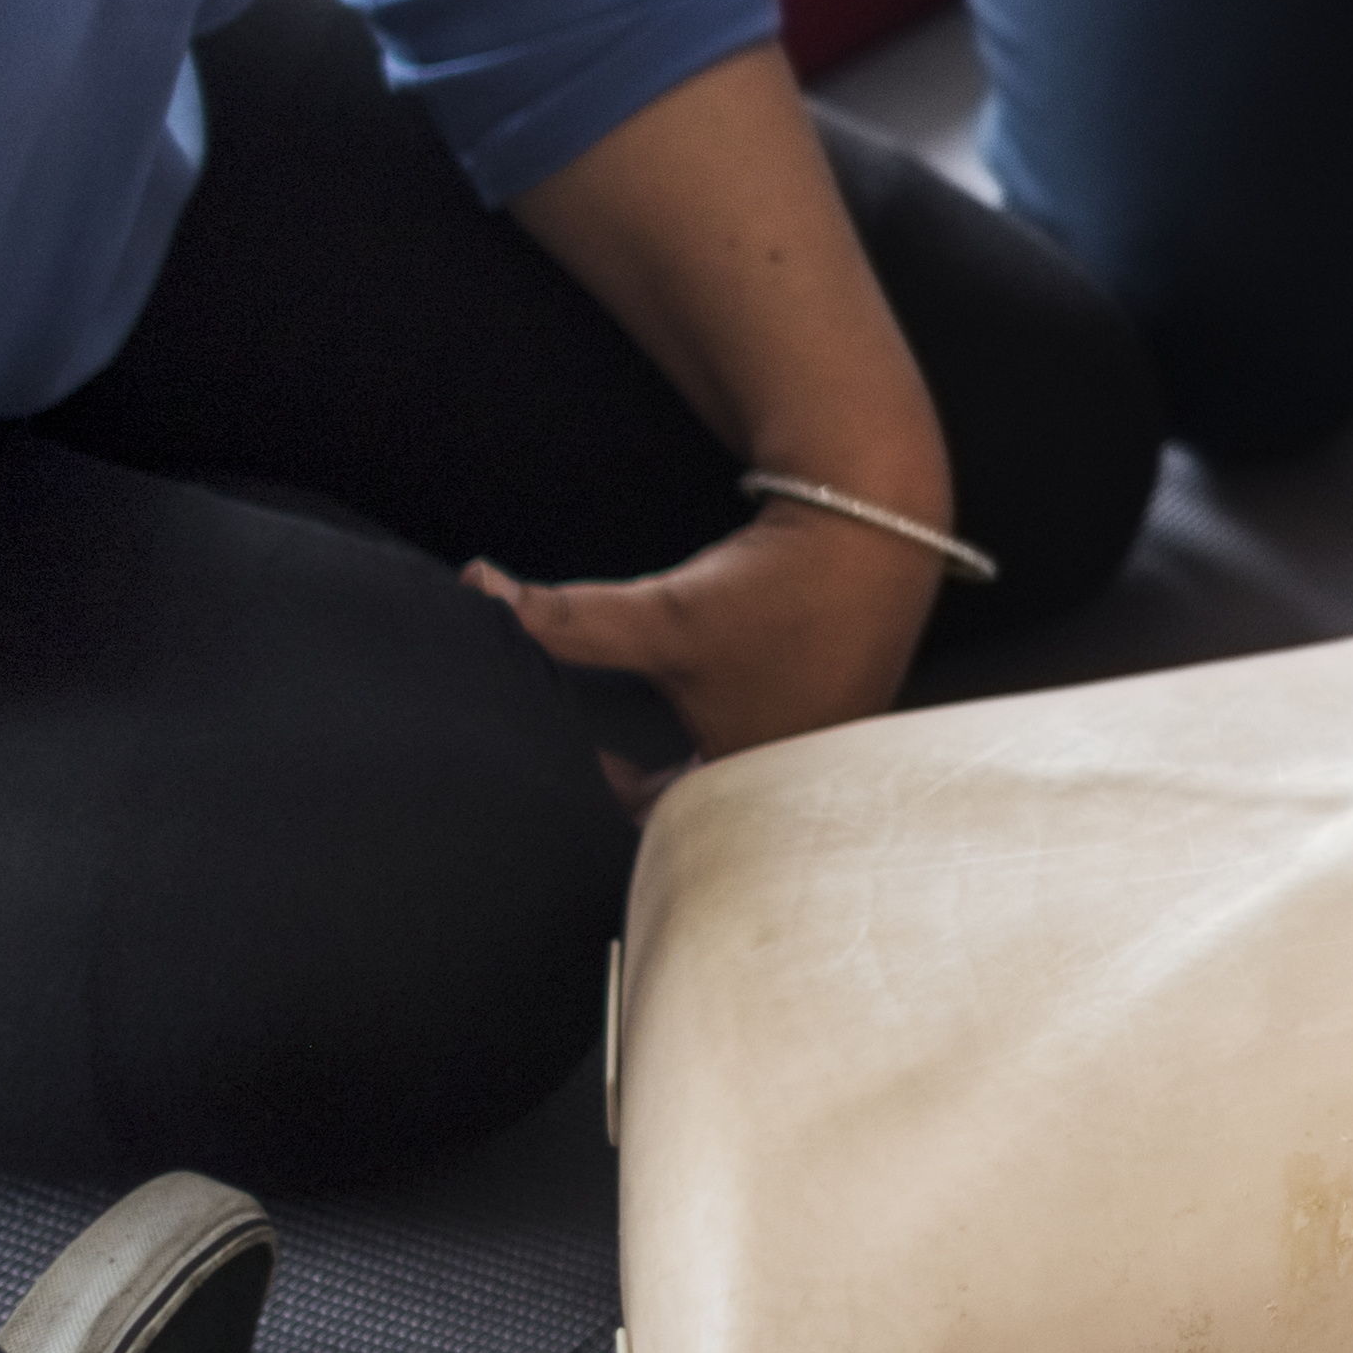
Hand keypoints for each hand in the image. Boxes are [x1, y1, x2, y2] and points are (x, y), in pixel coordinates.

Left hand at [480, 497, 932, 786]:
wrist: (875, 523)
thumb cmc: (775, 586)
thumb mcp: (659, 615)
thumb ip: (566, 619)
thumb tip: (478, 588)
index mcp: (754, 780)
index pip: (664, 829)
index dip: (611, 800)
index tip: (584, 756)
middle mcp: (799, 777)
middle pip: (705, 805)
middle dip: (652, 783)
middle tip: (612, 750)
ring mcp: (828, 742)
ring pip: (742, 769)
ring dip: (698, 750)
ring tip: (671, 706)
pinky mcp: (844, 702)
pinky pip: (779, 738)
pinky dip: (742, 721)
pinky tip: (728, 678)